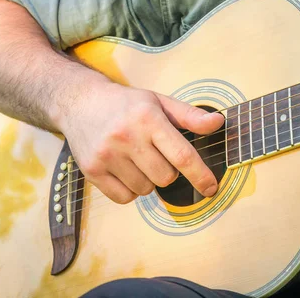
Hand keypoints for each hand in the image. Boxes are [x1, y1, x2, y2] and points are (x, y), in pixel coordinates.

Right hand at [60, 82, 224, 203]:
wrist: (80, 102)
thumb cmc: (126, 104)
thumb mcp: (159, 102)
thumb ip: (189, 116)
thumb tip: (218, 123)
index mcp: (148, 118)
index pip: (181, 155)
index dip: (200, 175)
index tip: (211, 188)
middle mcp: (126, 137)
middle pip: (166, 178)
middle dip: (168, 171)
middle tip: (155, 153)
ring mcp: (107, 155)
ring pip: (145, 189)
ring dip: (147, 179)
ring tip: (135, 157)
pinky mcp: (92, 170)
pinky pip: (124, 198)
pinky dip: (129, 190)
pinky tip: (123, 168)